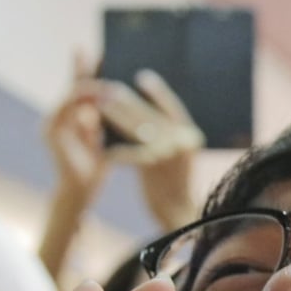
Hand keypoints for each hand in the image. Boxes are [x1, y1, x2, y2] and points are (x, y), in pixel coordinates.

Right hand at [44, 52, 107, 201]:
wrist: (82, 190)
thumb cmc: (96, 165)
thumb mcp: (103, 137)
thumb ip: (103, 118)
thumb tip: (118, 94)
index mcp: (71, 115)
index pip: (80, 86)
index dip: (88, 69)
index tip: (101, 52)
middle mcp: (58, 115)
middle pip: (72, 85)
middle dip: (81, 67)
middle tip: (90, 50)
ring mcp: (52, 122)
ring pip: (69, 95)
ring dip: (85, 84)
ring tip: (98, 72)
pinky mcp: (50, 131)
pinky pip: (65, 110)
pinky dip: (79, 101)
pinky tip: (91, 91)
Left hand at [98, 69, 204, 230]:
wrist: (179, 214)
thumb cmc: (174, 185)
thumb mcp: (178, 158)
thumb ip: (168, 138)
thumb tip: (145, 117)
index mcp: (190, 136)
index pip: (172, 106)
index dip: (157, 92)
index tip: (142, 77)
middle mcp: (182, 141)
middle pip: (150, 115)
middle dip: (127, 101)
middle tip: (109, 89)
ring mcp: (169, 153)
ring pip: (137, 129)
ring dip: (116, 116)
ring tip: (100, 106)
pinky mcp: (153, 166)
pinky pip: (130, 152)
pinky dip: (116, 150)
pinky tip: (103, 148)